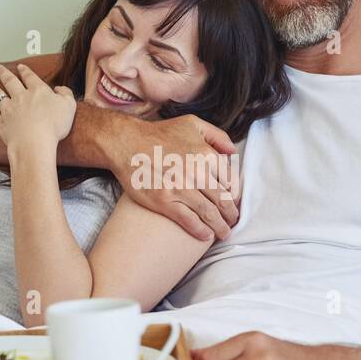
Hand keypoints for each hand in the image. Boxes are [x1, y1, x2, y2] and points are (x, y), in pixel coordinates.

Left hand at [0, 63, 75, 152]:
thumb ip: (66, 94)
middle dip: (3, 73)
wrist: (35, 143)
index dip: (25, 71)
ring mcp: (9, 110)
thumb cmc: (54, 125)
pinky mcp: (2, 123)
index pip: (30, 77)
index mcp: (38, 91)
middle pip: (10, 81)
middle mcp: (21, 97)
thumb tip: (60, 88)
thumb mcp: (69, 106)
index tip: (20, 67)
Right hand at [107, 114, 240, 240]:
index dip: (234, 194)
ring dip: (220, 227)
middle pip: (222, 200)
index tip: (233, 202)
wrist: (125, 143)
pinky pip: (188, 220)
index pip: (230, 181)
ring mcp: (180, 188)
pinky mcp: (164, 202)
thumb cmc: (159, 133)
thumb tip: (233, 152)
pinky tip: (206, 235)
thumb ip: (217, 136)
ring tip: (224, 233)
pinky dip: (200, 231)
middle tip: (232, 221)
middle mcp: (196, 172)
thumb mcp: (192, 123)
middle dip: (231, 215)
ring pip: (209, 213)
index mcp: (206, 154)